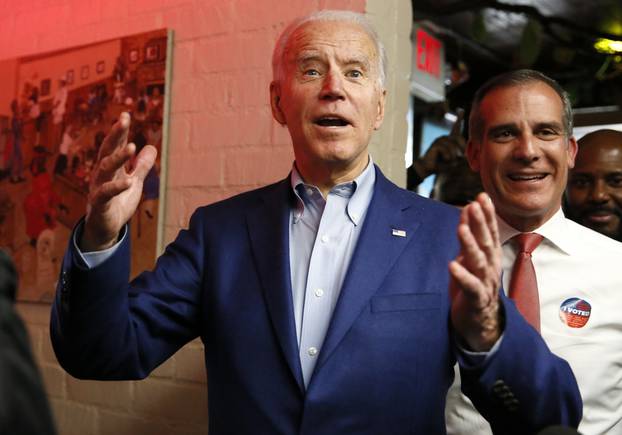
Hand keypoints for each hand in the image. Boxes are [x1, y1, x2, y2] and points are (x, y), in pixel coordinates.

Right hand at [81, 112, 156, 251]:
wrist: (106, 228)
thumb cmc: (118, 202)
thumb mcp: (134, 181)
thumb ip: (141, 166)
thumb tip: (151, 147)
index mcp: (110, 167)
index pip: (114, 145)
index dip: (119, 131)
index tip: (125, 115)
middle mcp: (102, 173)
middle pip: (107, 150)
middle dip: (115, 134)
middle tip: (124, 120)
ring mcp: (99, 187)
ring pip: (105, 168)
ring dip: (118, 157)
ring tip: (131, 146)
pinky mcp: (99, 203)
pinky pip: (106, 193)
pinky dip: (117, 187)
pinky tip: (129, 182)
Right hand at [413, 109, 464, 178]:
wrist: (428, 168)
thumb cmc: (443, 164)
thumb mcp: (456, 158)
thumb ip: (461, 153)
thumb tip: (462, 147)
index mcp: (450, 140)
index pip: (456, 127)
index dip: (459, 118)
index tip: (461, 110)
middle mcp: (445, 137)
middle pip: (459, 139)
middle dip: (461, 150)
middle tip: (455, 159)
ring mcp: (439, 140)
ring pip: (453, 146)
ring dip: (453, 157)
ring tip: (447, 161)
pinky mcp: (435, 144)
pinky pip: (446, 150)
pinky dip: (447, 157)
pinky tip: (443, 159)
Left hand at [449, 192, 501, 351]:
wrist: (480, 325)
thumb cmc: (473, 288)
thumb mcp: (470, 259)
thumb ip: (469, 236)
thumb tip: (467, 209)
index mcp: (489, 258)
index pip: (489, 232)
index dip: (486, 214)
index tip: (482, 196)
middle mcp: (490, 268)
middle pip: (487, 242)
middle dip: (481, 223)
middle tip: (474, 204)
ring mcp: (485, 284)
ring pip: (480, 262)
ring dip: (471, 244)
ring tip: (462, 229)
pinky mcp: (477, 300)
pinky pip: (471, 287)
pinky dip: (462, 276)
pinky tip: (452, 265)